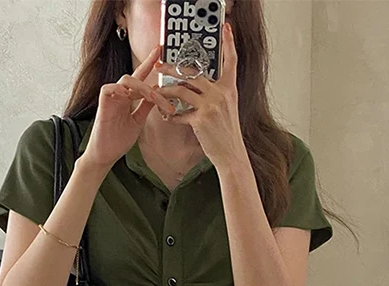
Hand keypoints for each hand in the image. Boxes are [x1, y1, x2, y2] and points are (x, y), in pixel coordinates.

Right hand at [81, 44, 177, 169]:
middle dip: (150, 74)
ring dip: (143, 87)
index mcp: (128, 98)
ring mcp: (111, 98)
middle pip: (136, 75)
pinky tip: (130, 96)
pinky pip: (109, 88)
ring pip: (126, 79)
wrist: (106, 155)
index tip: (160, 51)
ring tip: (153, 99)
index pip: (140, 76)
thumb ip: (146, 106)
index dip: (150, 63)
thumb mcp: (138, 120)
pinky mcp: (103, 104)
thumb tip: (158, 92)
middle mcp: (119, 94)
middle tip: (164, 89)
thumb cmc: (118, 140)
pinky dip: (121, 89)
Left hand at [154, 22, 245, 169]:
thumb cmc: (227, 133)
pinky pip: (179, 113)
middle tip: (160, 65)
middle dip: (173, 67)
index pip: (231, 61)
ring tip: (157, 92)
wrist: (231, 154)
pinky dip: (171, 116)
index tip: (226, 28)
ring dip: (166, 90)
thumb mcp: (227, 109)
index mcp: (229, 89)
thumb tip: (198, 85)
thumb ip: (216, 94)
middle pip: (194, 72)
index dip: (229, 44)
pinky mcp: (201, 120)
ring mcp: (211, 106)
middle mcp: (221, 94)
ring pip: (181, 89)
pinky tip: (167, 117)